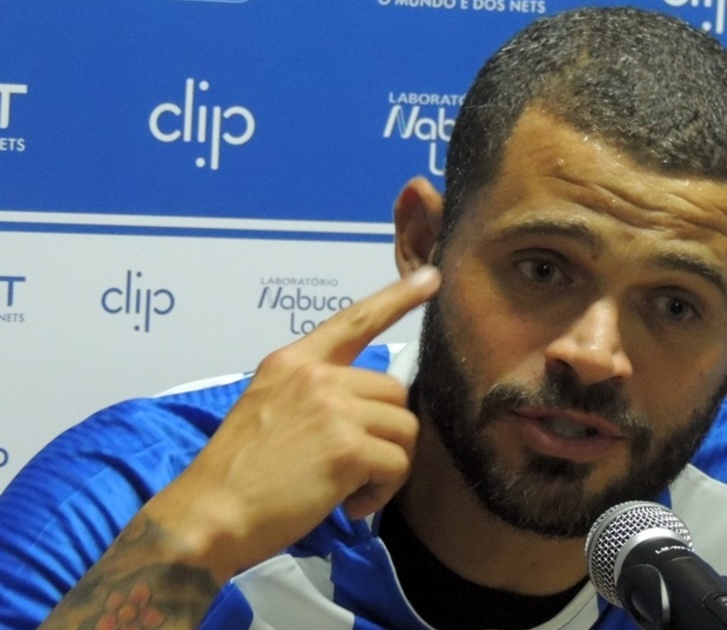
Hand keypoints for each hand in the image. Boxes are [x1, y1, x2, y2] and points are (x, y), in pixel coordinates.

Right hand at [141, 266, 440, 581]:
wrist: (210, 515)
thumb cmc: (235, 476)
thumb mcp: (266, 409)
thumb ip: (311, 395)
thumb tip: (364, 407)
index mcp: (292, 362)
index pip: (353, 320)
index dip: (397, 299)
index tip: (431, 277)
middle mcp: (316, 376)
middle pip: (394, 392)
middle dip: (386, 434)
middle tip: (355, 469)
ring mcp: (334, 408)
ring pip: (404, 429)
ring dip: (388, 466)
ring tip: (350, 490)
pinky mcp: (348, 447)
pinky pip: (397, 465)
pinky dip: (382, 492)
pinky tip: (350, 505)